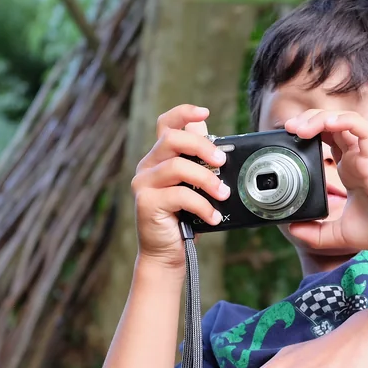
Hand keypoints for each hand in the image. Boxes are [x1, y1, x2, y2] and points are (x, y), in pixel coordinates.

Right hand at [131, 105, 229, 268]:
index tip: (205, 112)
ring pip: (177, 166)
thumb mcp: (196, 189)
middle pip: (172, 138)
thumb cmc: (184, 221)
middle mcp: (147, 166)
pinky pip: (179, 195)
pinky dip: (202, 205)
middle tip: (222, 161)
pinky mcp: (146, 203)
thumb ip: (201, 166)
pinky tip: (213, 216)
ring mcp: (144, 184)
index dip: (183, 113)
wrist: (167, 255)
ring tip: (223, 194)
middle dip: (202, 146)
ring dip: (206, 179)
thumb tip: (220, 144)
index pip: (166, 124)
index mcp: (159, 158)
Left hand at [282, 109, 367, 252]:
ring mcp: (367, 156)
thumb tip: (292, 229)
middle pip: (332, 123)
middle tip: (289, 128)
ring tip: (302, 127)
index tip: (288, 139)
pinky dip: (347, 121)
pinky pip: (364, 129)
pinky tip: (329, 123)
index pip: (327, 138)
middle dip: (309, 119)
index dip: (308, 132)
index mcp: (349, 169)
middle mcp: (357, 158)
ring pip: (346, 120)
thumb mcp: (337, 234)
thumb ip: (314, 233)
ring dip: (322, 118)